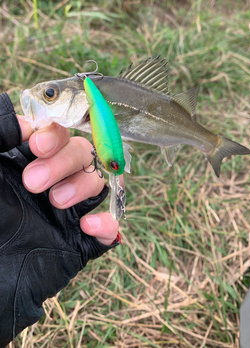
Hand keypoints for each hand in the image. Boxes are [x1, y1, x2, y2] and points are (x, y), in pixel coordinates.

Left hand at [17, 116, 120, 245]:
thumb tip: (26, 123)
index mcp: (27, 163)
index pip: (58, 133)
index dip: (55, 135)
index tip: (36, 147)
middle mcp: (52, 181)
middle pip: (84, 152)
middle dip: (64, 161)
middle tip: (32, 183)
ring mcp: (67, 211)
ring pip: (97, 183)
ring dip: (82, 186)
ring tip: (55, 203)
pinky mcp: (78, 242)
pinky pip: (108, 228)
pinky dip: (106, 223)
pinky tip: (86, 226)